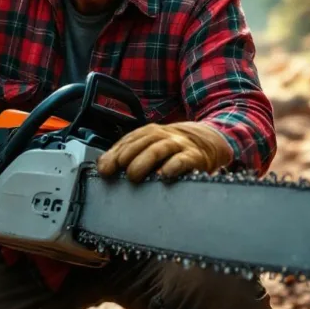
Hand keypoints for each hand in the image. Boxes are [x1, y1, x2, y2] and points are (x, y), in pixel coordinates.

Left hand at [96, 122, 233, 182]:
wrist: (208, 141)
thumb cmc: (171, 149)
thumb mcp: (149, 147)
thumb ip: (126, 154)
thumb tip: (102, 167)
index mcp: (149, 133)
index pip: (129, 140)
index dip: (115, 154)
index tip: (105, 169)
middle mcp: (163, 136)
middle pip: (143, 142)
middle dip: (129, 156)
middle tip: (120, 171)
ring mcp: (179, 145)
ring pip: (159, 149)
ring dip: (144, 161)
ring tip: (134, 175)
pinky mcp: (194, 157)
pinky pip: (183, 160)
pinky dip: (173, 166)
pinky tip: (165, 175)